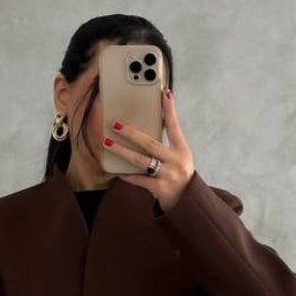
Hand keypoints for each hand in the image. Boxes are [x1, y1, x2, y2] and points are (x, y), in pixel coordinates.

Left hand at [102, 88, 193, 212]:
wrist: (187, 201)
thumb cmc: (180, 174)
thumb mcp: (180, 156)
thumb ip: (167, 143)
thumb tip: (147, 127)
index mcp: (181, 150)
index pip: (174, 126)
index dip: (169, 110)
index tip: (164, 93)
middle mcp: (175, 161)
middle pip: (150, 143)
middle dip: (131, 133)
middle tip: (115, 124)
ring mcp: (167, 175)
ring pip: (140, 161)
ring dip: (122, 151)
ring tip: (108, 143)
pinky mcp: (159, 188)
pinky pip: (139, 180)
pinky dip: (128, 175)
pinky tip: (117, 171)